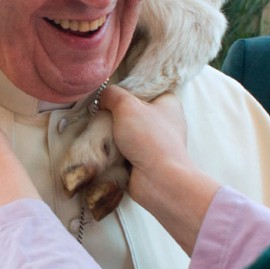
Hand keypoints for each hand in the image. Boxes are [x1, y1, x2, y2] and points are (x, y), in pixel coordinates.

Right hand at [99, 86, 219, 254]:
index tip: (110, 94)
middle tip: (101, 114)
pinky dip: (114, 149)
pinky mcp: (146, 158)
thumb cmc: (148, 138)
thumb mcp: (126, 105)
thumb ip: (112, 94)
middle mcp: (164, 121)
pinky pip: (125, 148)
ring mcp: (155, 141)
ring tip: (101, 133)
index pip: (144, 88)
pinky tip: (105, 148)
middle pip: (132, 110)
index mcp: (168, 103)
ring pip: (126, 130)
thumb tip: (103, 97)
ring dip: (112, 133)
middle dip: (115, 113)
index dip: (126, 89)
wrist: (158, 180)